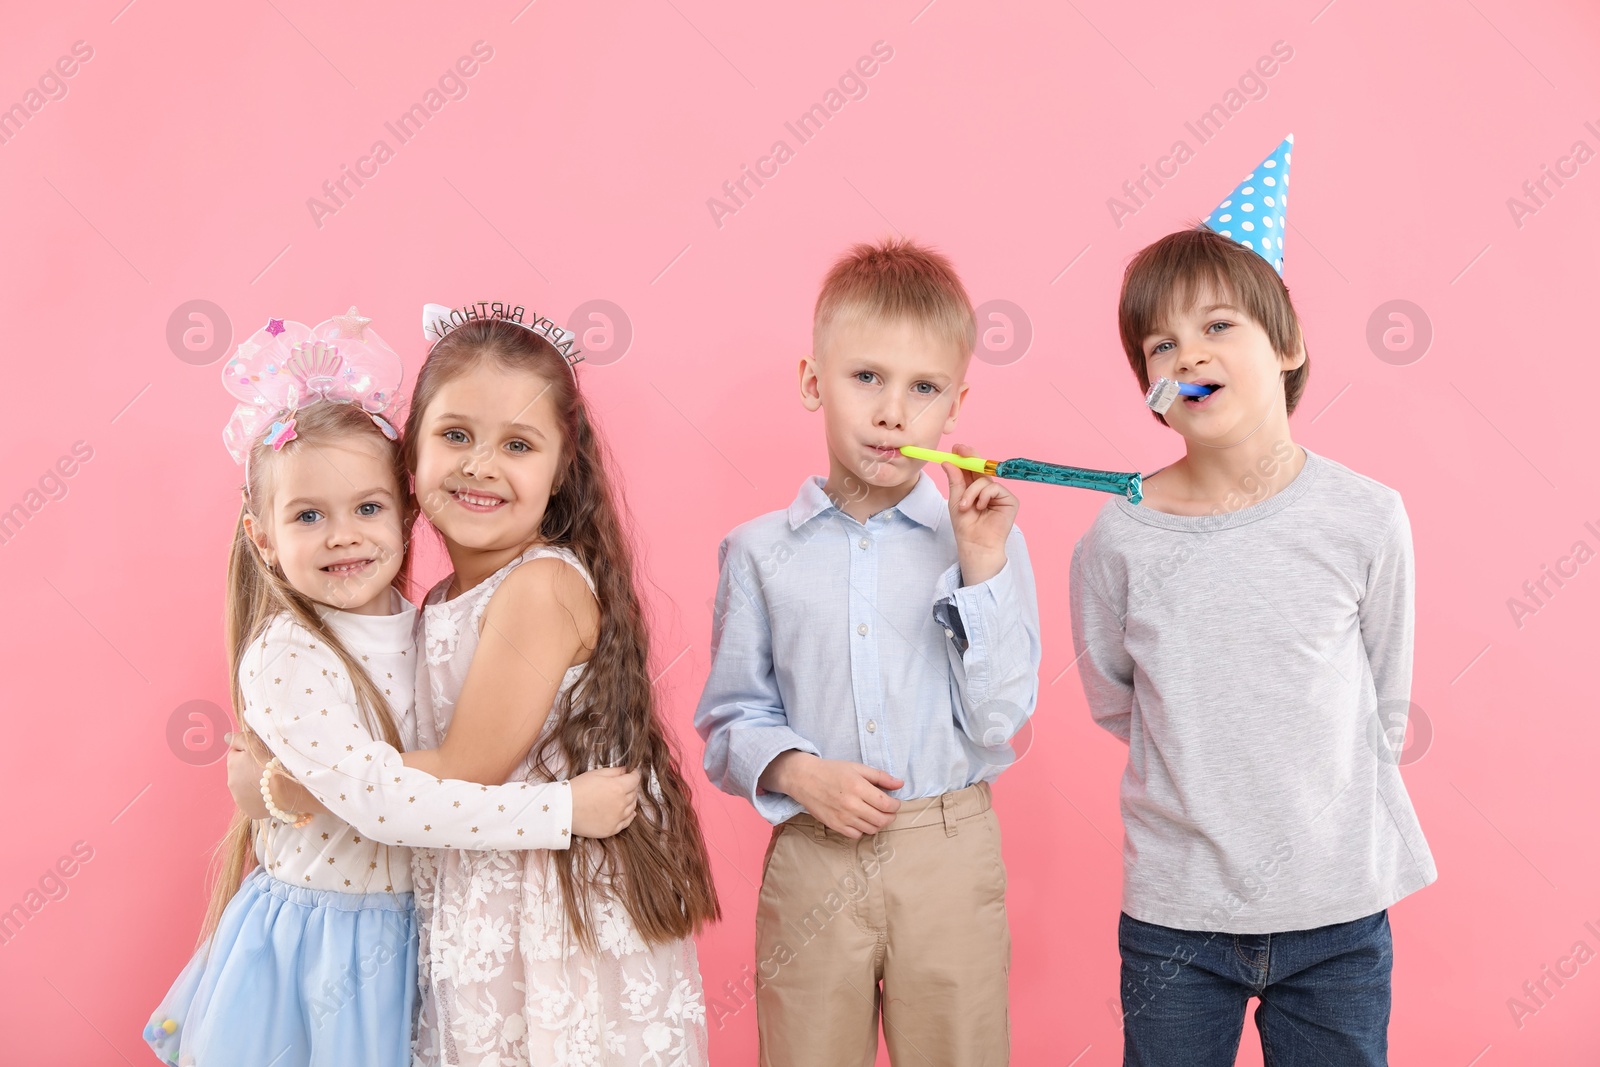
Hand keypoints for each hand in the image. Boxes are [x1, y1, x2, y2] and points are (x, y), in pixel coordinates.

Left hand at [226, 731, 270, 819]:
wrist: (287, 790)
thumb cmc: (272, 764)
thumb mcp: (255, 744)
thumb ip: (238, 739)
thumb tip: (225, 737)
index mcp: (232, 764)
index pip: (236, 755)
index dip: (249, 754)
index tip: (262, 756)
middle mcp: (231, 783)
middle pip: (240, 772)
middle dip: (250, 769)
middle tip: (268, 769)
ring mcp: (240, 799)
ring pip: (246, 787)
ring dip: (254, 783)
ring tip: (271, 782)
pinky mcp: (250, 811)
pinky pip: (253, 801)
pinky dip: (259, 797)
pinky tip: (271, 794)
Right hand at [570, 766, 641, 838]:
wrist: (563, 809)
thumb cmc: (577, 788)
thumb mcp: (596, 773)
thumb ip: (614, 771)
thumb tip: (626, 770)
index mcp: (618, 787)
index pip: (635, 779)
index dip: (634, 774)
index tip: (633, 773)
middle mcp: (621, 803)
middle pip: (634, 793)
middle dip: (630, 787)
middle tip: (624, 784)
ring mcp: (617, 818)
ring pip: (632, 807)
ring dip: (630, 801)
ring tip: (623, 797)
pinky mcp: (611, 829)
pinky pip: (627, 822)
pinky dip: (629, 816)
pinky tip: (629, 813)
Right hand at [762, 751, 902, 837]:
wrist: (804, 778)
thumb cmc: (831, 771)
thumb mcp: (857, 768)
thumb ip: (880, 776)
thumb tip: (900, 783)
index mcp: (858, 787)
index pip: (887, 804)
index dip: (895, 805)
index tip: (894, 802)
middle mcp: (851, 805)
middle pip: (881, 820)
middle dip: (890, 816)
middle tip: (889, 810)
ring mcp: (842, 817)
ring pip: (871, 829)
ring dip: (878, 823)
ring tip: (875, 814)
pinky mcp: (834, 825)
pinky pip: (856, 835)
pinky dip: (863, 829)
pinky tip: (861, 819)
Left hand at [940, 442, 1016, 585]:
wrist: (975, 544)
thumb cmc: (966, 527)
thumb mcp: (956, 500)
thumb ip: (955, 481)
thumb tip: (949, 461)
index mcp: (975, 488)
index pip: (972, 468)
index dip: (965, 457)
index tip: (955, 448)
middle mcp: (988, 489)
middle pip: (982, 467)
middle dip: (970, 458)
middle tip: (960, 451)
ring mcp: (1000, 494)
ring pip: (985, 480)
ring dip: (971, 492)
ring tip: (966, 507)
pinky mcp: (1010, 500)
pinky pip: (995, 488)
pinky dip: (984, 496)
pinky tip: (980, 507)